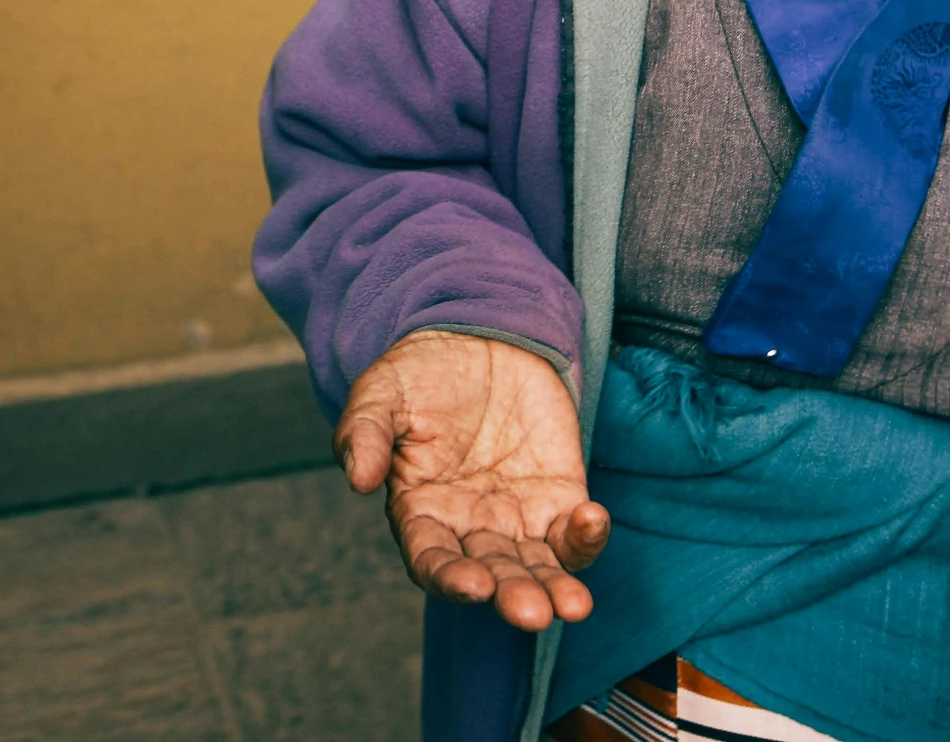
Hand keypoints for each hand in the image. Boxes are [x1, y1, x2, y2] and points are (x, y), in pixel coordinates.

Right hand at [335, 330, 610, 630]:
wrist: (478, 336)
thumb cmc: (420, 372)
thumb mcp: (381, 393)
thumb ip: (363, 433)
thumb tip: (358, 480)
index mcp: (421, 512)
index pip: (432, 560)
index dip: (450, 578)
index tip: (473, 586)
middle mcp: (470, 527)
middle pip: (491, 575)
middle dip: (511, 596)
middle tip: (531, 612)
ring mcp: (517, 516)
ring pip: (536, 568)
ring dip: (555, 588)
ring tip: (574, 604)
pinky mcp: (558, 496)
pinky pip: (573, 532)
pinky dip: (586, 536)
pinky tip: (592, 521)